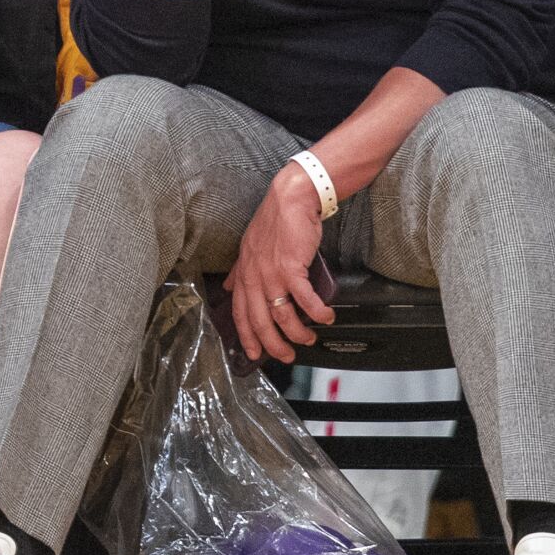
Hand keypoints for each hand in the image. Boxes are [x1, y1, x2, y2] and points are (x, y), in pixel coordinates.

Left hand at [225, 165, 335, 364]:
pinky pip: (304, 299)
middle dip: (273, 344)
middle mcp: (254, 276)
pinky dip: (316, 312)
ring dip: (298, 332)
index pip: (240, 312)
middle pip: (260, 321)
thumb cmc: (275, 221)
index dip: (247, 336)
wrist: (292, 199)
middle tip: (286, 356)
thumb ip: (240, 270)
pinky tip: (326, 317)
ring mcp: (272, 273)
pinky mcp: (292, 267)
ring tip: (309, 338)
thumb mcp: (249, 246)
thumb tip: (229, 286)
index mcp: (244, 273)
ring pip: (282, 315)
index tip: (253, 353)